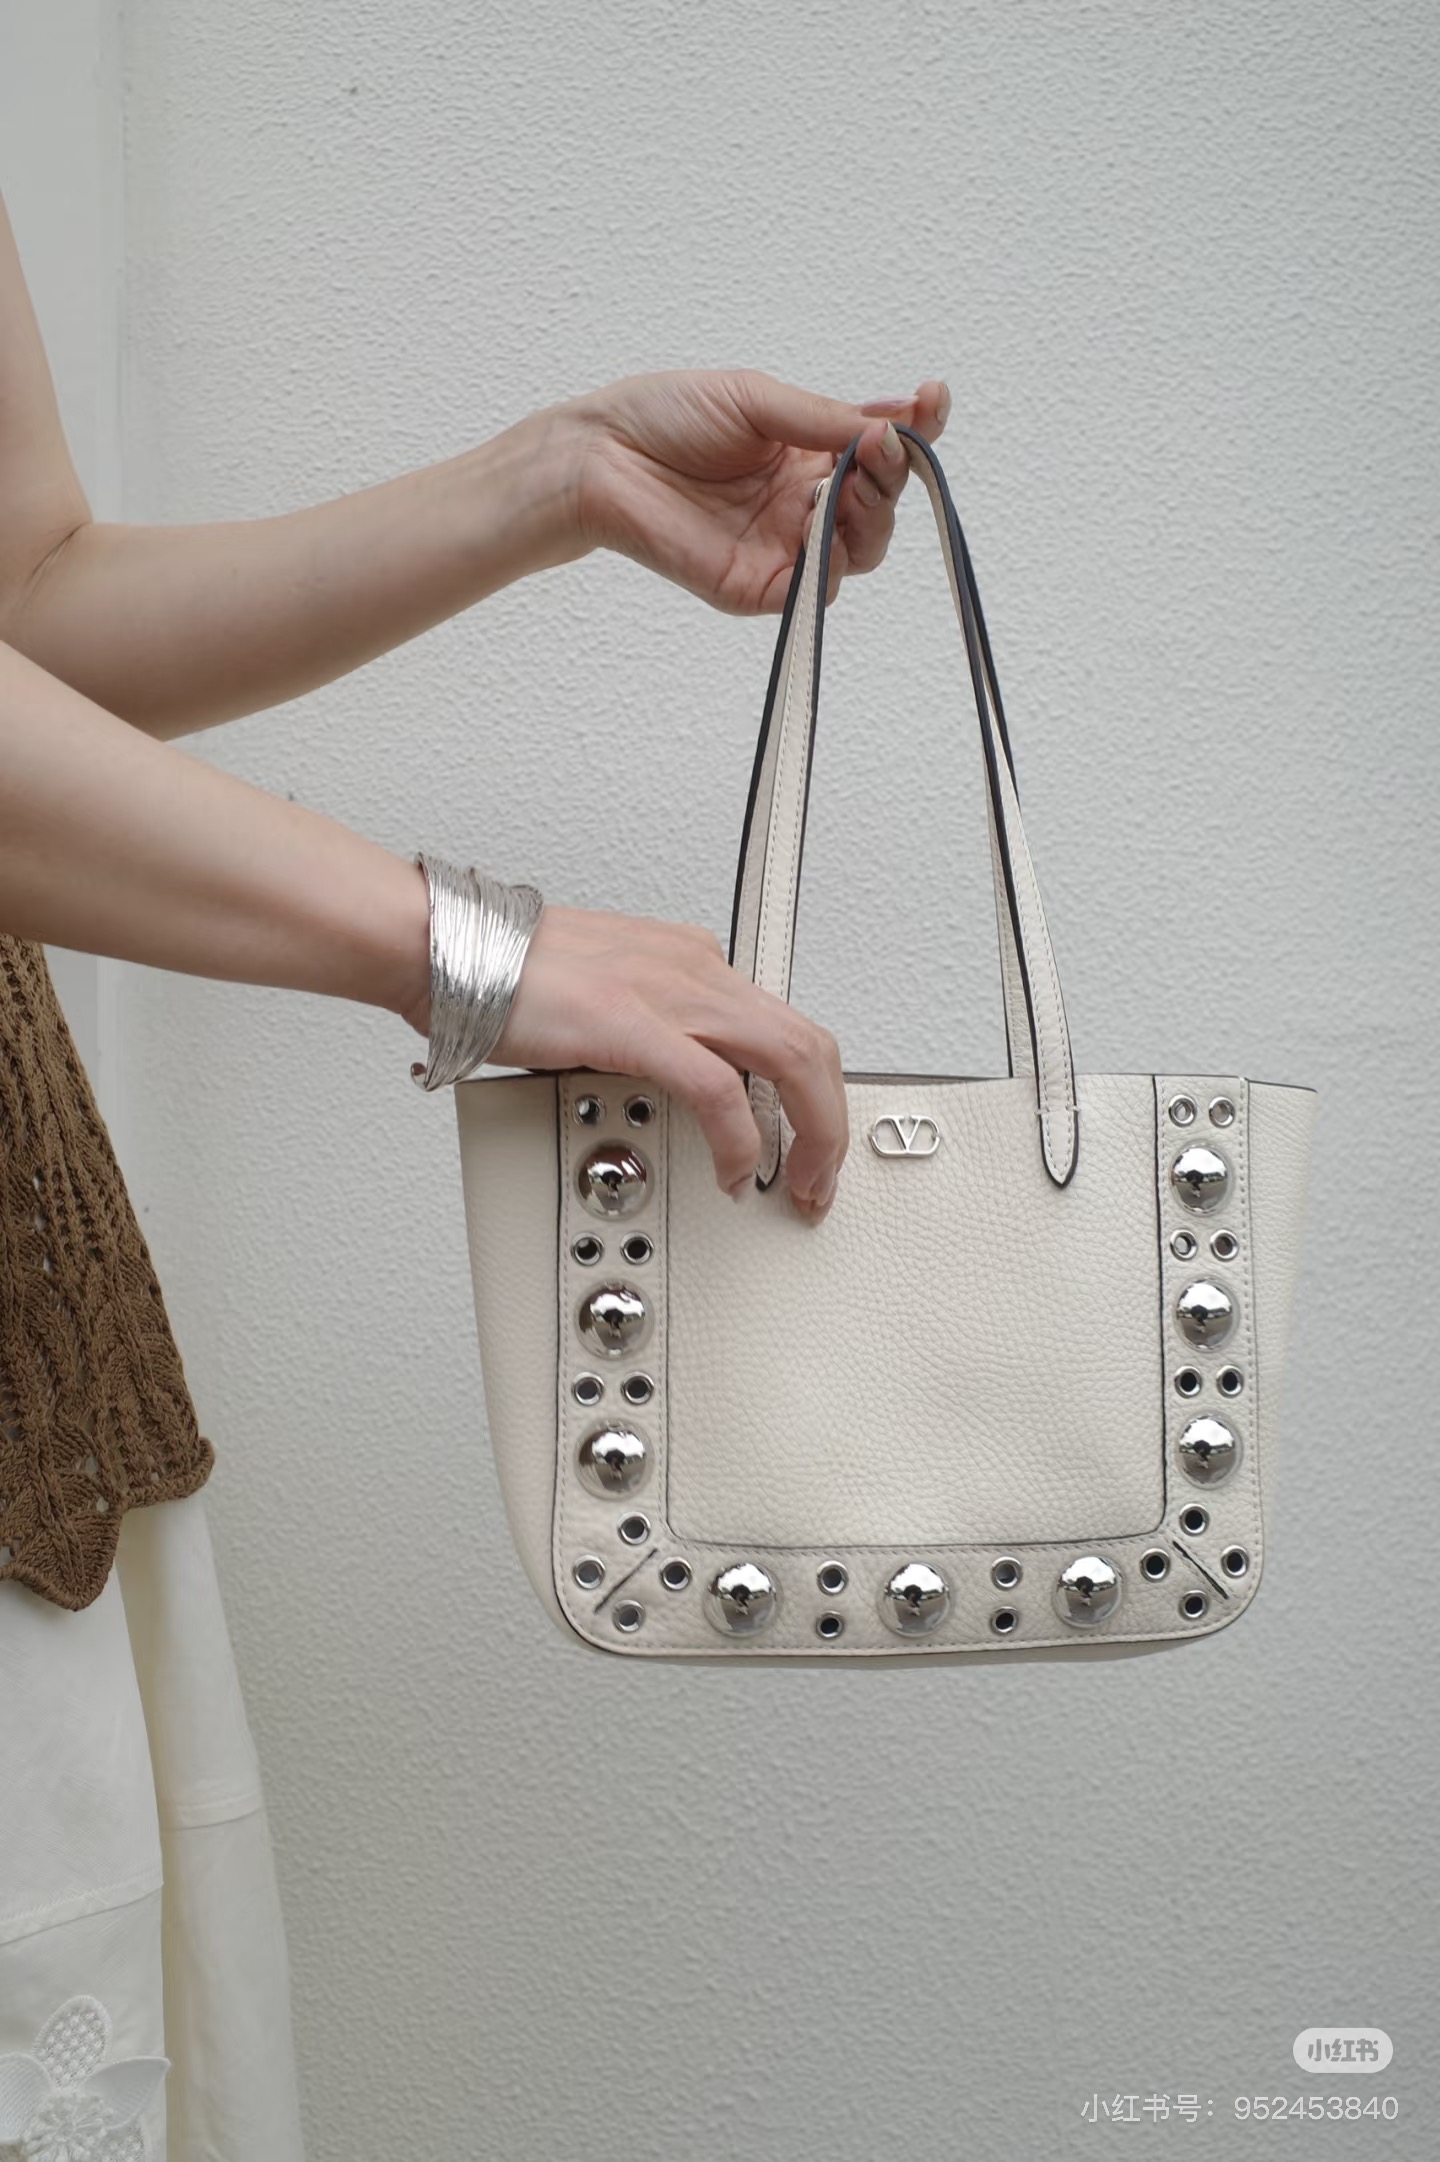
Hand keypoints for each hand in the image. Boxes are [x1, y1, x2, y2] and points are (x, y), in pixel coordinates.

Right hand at [484, 902, 847, 1217]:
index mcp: (691, 961)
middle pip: (808, 1043)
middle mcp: (695, 969)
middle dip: (829, 1121)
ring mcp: (672, 993)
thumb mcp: (606, 1000)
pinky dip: (741, 1138)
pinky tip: (735, 1171)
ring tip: (796, 1181)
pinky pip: (720, 1089)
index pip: (783, 1025)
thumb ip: (646, 1036)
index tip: (807, 1136)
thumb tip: (661, 1083)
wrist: (450, 948)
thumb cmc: (508, 974)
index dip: (813, 1089)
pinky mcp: (636, 1024)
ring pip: (790, 1059)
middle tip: (818, 1176)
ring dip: (809, 1132)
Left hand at [561, 368, 950, 613]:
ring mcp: (784, 548)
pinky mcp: (759, 587)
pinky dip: (831, 562)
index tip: (933, 400)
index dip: (915, 430)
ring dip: (872, 516)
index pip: (879, 449)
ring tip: (856, 483)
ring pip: (860, 550)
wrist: (601, 457)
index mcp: (808, 453)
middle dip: (893, 476)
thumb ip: (821, 419)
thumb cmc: (665, 417)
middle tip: (880, 449)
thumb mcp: (757, 400)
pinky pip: (815, 589)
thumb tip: (888, 430)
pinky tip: (822, 528)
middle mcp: (804, 502)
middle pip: (880, 506)